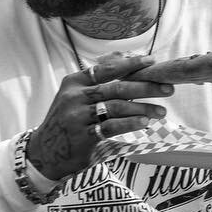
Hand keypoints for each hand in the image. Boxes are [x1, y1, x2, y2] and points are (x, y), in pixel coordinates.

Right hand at [24, 53, 172, 183]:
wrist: (43, 152)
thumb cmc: (65, 122)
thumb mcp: (74, 97)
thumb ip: (95, 82)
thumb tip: (123, 60)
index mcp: (73, 82)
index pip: (106, 69)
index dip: (130, 64)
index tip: (152, 62)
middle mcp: (74, 96)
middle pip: (117, 88)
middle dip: (146, 87)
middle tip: (167, 89)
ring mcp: (77, 116)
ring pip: (117, 107)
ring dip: (143, 108)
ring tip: (161, 111)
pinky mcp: (83, 136)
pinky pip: (112, 127)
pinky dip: (130, 124)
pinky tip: (145, 123)